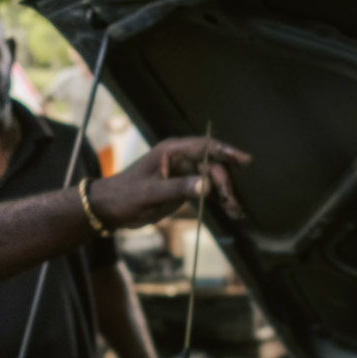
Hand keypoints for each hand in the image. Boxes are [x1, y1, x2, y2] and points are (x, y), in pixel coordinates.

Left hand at [87, 135, 249, 229]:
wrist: (110, 209)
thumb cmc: (125, 196)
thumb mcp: (150, 194)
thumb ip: (178, 188)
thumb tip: (208, 185)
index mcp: (172, 151)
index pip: (205, 146)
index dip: (227, 151)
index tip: (246, 159)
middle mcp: (182, 158)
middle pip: (214, 165)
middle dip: (226, 182)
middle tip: (232, 202)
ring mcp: (185, 172)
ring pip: (214, 178)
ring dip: (226, 193)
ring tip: (237, 211)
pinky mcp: (185, 187)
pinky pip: (208, 190)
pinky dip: (220, 200)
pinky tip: (232, 211)